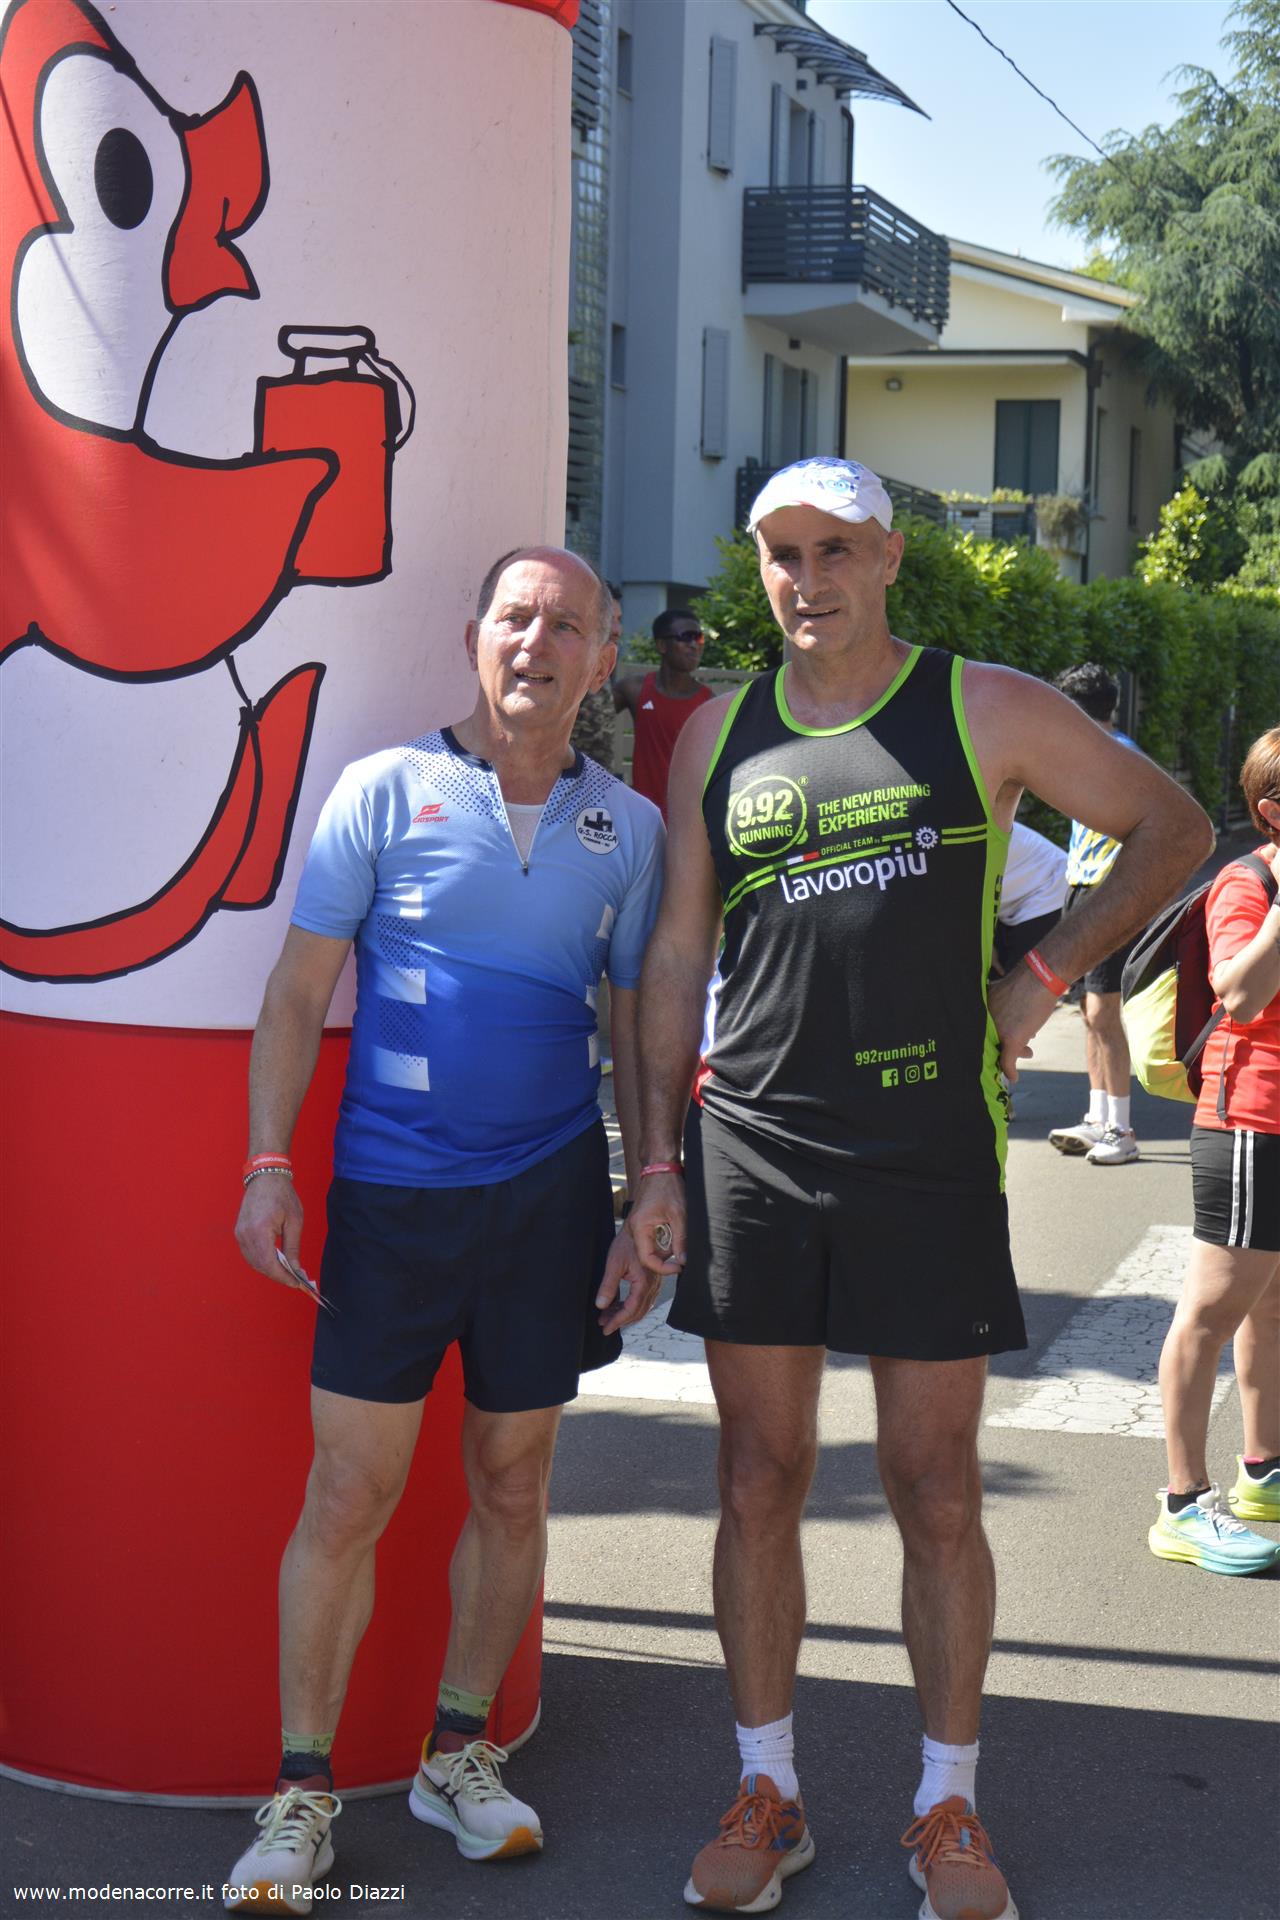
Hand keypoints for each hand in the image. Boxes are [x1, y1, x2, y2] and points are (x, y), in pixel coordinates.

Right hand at [235, 1172, 306, 1284]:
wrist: (265, 1177)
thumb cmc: (282, 1195)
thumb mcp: (294, 1221)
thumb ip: (293, 1248)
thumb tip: (296, 1270)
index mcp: (260, 1231)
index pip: (269, 1264)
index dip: (283, 1277)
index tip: (297, 1283)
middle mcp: (245, 1235)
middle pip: (260, 1266)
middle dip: (278, 1275)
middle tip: (295, 1280)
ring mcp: (239, 1234)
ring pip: (253, 1262)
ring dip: (269, 1269)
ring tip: (287, 1272)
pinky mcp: (239, 1232)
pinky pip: (249, 1253)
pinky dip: (262, 1261)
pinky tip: (275, 1261)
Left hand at [595, 1224, 664, 1335]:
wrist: (641, 1227)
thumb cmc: (627, 1243)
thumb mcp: (614, 1263)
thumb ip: (608, 1286)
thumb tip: (600, 1305)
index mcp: (644, 1282)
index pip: (631, 1309)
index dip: (617, 1321)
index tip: (605, 1328)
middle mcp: (653, 1286)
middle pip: (638, 1312)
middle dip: (620, 1320)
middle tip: (603, 1324)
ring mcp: (655, 1284)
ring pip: (642, 1307)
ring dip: (625, 1314)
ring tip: (607, 1316)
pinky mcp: (653, 1280)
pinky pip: (644, 1299)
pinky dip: (631, 1305)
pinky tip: (618, 1305)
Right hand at [626, 1170, 686, 1277]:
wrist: (660, 1167)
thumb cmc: (668, 1186)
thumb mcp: (679, 1214)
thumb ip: (681, 1239)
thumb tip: (683, 1260)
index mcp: (639, 1227)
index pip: (647, 1259)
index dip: (663, 1268)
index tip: (679, 1267)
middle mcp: (634, 1229)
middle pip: (646, 1256)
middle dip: (664, 1261)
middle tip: (681, 1261)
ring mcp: (637, 1226)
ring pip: (649, 1249)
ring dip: (664, 1252)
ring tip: (678, 1248)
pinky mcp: (643, 1223)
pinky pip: (650, 1241)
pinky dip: (662, 1244)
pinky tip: (673, 1238)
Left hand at [987, 963, 1058, 1084]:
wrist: (1041, 977)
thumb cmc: (1027, 984)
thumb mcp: (1005, 996)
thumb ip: (1000, 1011)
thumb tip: (1008, 1029)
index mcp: (979, 1010)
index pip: (979, 1032)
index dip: (990, 1040)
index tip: (998, 1045)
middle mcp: (984, 1021)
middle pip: (989, 1042)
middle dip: (1004, 1047)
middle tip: (1023, 1049)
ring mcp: (997, 1031)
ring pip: (1000, 1051)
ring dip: (1012, 1055)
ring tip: (1028, 1051)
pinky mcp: (1011, 1039)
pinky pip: (1007, 1061)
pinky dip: (1010, 1071)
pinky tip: (1013, 1077)